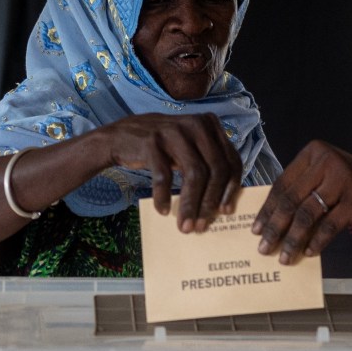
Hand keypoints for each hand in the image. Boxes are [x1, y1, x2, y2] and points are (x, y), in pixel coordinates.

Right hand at [94, 114, 244, 231]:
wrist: (120, 137)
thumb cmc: (161, 148)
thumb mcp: (189, 148)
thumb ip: (207, 163)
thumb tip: (223, 202)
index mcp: (211, 125)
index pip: (232, 160)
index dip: (231, 188)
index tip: (225, 212)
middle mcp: (196, 124)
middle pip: (216, 169)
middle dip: (210, 202)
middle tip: (202, 226)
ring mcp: (174, 131)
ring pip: (194, 173)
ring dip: (190, 204)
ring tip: (185, 225)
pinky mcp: (152, 141)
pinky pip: (164, 174)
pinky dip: (163, 195)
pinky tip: (162, 210)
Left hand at [252, 141, 351, 263]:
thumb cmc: (345, 186)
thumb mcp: (321, 179)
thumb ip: (299, 191)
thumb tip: (269, 222)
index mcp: (313, 153)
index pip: (282, 184)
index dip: (267, 209)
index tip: (256, 229)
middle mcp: (327, 161)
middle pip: (292, 199)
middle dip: (275, 227)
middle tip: (264, 248)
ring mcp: (344, 179)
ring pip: (308, 214)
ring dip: (293, 239)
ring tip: (284, 256)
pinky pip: (330, 225)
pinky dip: (317, 241)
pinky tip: (308, 252)